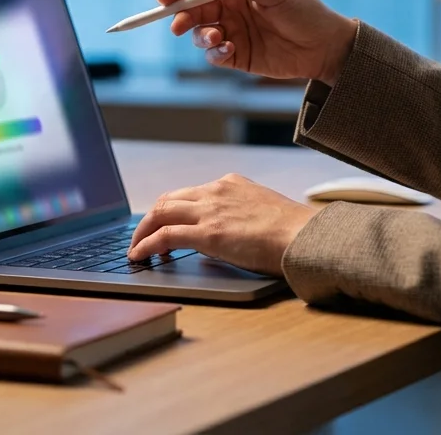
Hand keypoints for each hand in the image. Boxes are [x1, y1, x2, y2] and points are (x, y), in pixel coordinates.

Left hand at [127, 174, 317, 275]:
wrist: (305, 236)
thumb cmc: (293, 232)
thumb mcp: (262, 211)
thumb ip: (239, 217)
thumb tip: (222, 239)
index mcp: (231, 184)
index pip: (189, 193)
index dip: (171, 209)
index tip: (163, 223)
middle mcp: (216, 191)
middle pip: (168, 199)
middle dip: (150, 218)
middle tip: (141, 237)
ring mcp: (210, 210)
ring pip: (160, 212)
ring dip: (142, 231)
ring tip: (135, 249)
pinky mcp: (207, 233)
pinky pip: (164, 236)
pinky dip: (146, 245)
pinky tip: (139, 256)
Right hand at [159, 0, 357, 83]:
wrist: (326, 47)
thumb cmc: (305, 12)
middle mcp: (232, 8)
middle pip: (194, 10)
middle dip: (181, 17)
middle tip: (176, 26)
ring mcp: (234, 32)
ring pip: (200, 33)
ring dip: (200, 36)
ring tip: (215, 38)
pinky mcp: (238, 56)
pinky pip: (214, 55)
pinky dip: (214, 53)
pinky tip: (227, 50)